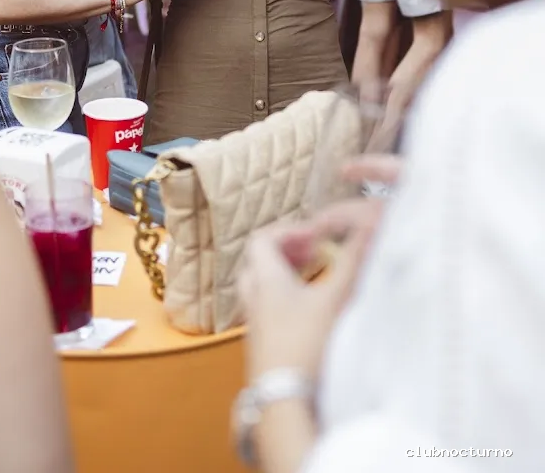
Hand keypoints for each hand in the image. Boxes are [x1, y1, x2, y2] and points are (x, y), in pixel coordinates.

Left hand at [240, 190, 391, 383]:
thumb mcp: (335, 298)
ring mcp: (254, 324)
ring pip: (260, 287)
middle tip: (312, 253)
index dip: (289, 230)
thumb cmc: (305, 346)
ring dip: (283, 276)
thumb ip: (353, 260)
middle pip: (257, 261)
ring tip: (313, 280)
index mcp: (265, 279)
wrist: (284, 402)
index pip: (262, 239)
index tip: (316, 237)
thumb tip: (371, 224)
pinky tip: (310, 313)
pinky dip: (283, 300)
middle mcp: (253, 298)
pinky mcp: (261, 346)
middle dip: (284, 251)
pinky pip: (266, 310)